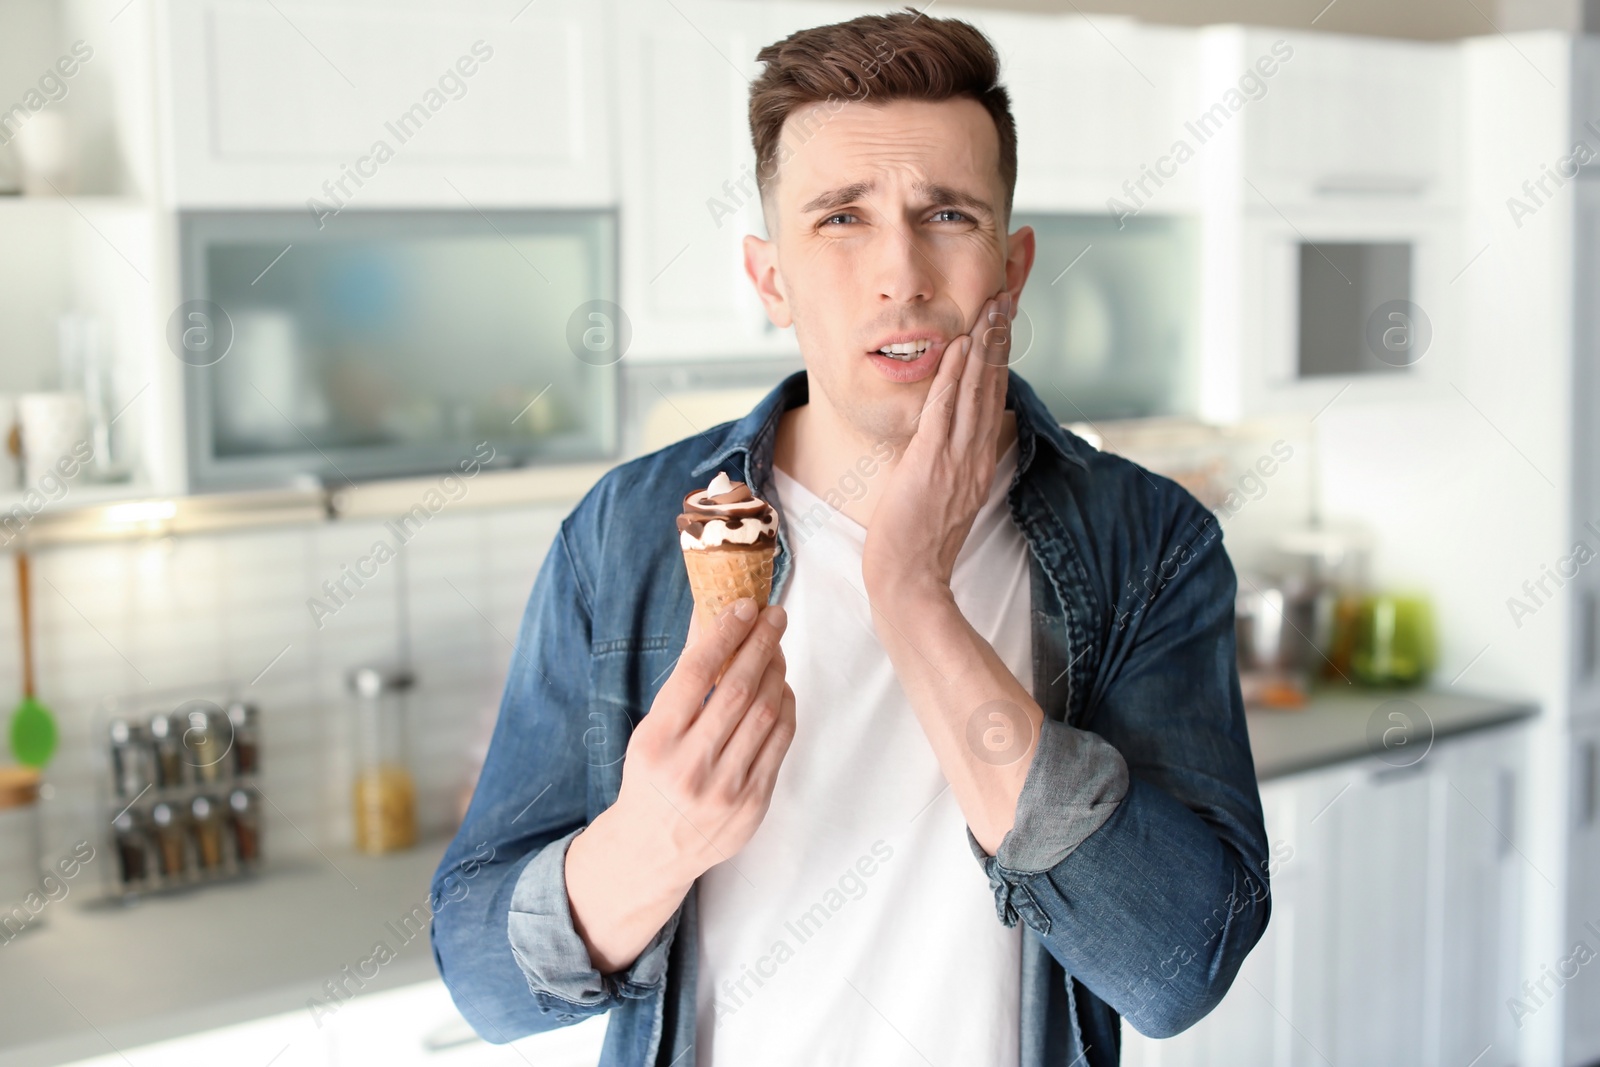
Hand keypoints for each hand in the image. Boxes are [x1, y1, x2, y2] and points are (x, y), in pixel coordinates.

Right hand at [612, 596, 794, 884]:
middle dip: (761, 644)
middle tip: (775, 616)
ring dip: (777, 671)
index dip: (724, 634)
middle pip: (737, 689)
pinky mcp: (753, 804)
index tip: (744, 606)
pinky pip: (779, 742)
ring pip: (764, 713)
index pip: (695, 674)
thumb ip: (684, 682)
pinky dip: (786, 707)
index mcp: (656, 742)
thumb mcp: (651, 731)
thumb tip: (709, 618)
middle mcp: (689, 766)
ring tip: (777, 647)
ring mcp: (725, 789)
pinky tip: (782, 687)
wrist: (653, 852)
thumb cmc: (652, 780)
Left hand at [861, 289, 1013, 604]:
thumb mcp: (944, 494)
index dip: (1000, 356)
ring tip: (992, 304)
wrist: (910, 579)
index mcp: (979, 461)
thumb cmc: (918, 543)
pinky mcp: (932, 463)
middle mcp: (976, 454)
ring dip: (983, 344)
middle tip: (1007, 294)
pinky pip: (945, 410)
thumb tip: (948, 436)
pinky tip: (958, 346)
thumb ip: (951, 462)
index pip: (994, 397)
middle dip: (1000, 336)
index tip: (1004, 320)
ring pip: (976, 390)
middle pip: (993, 384)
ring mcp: (957, 458)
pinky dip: (953, 375)